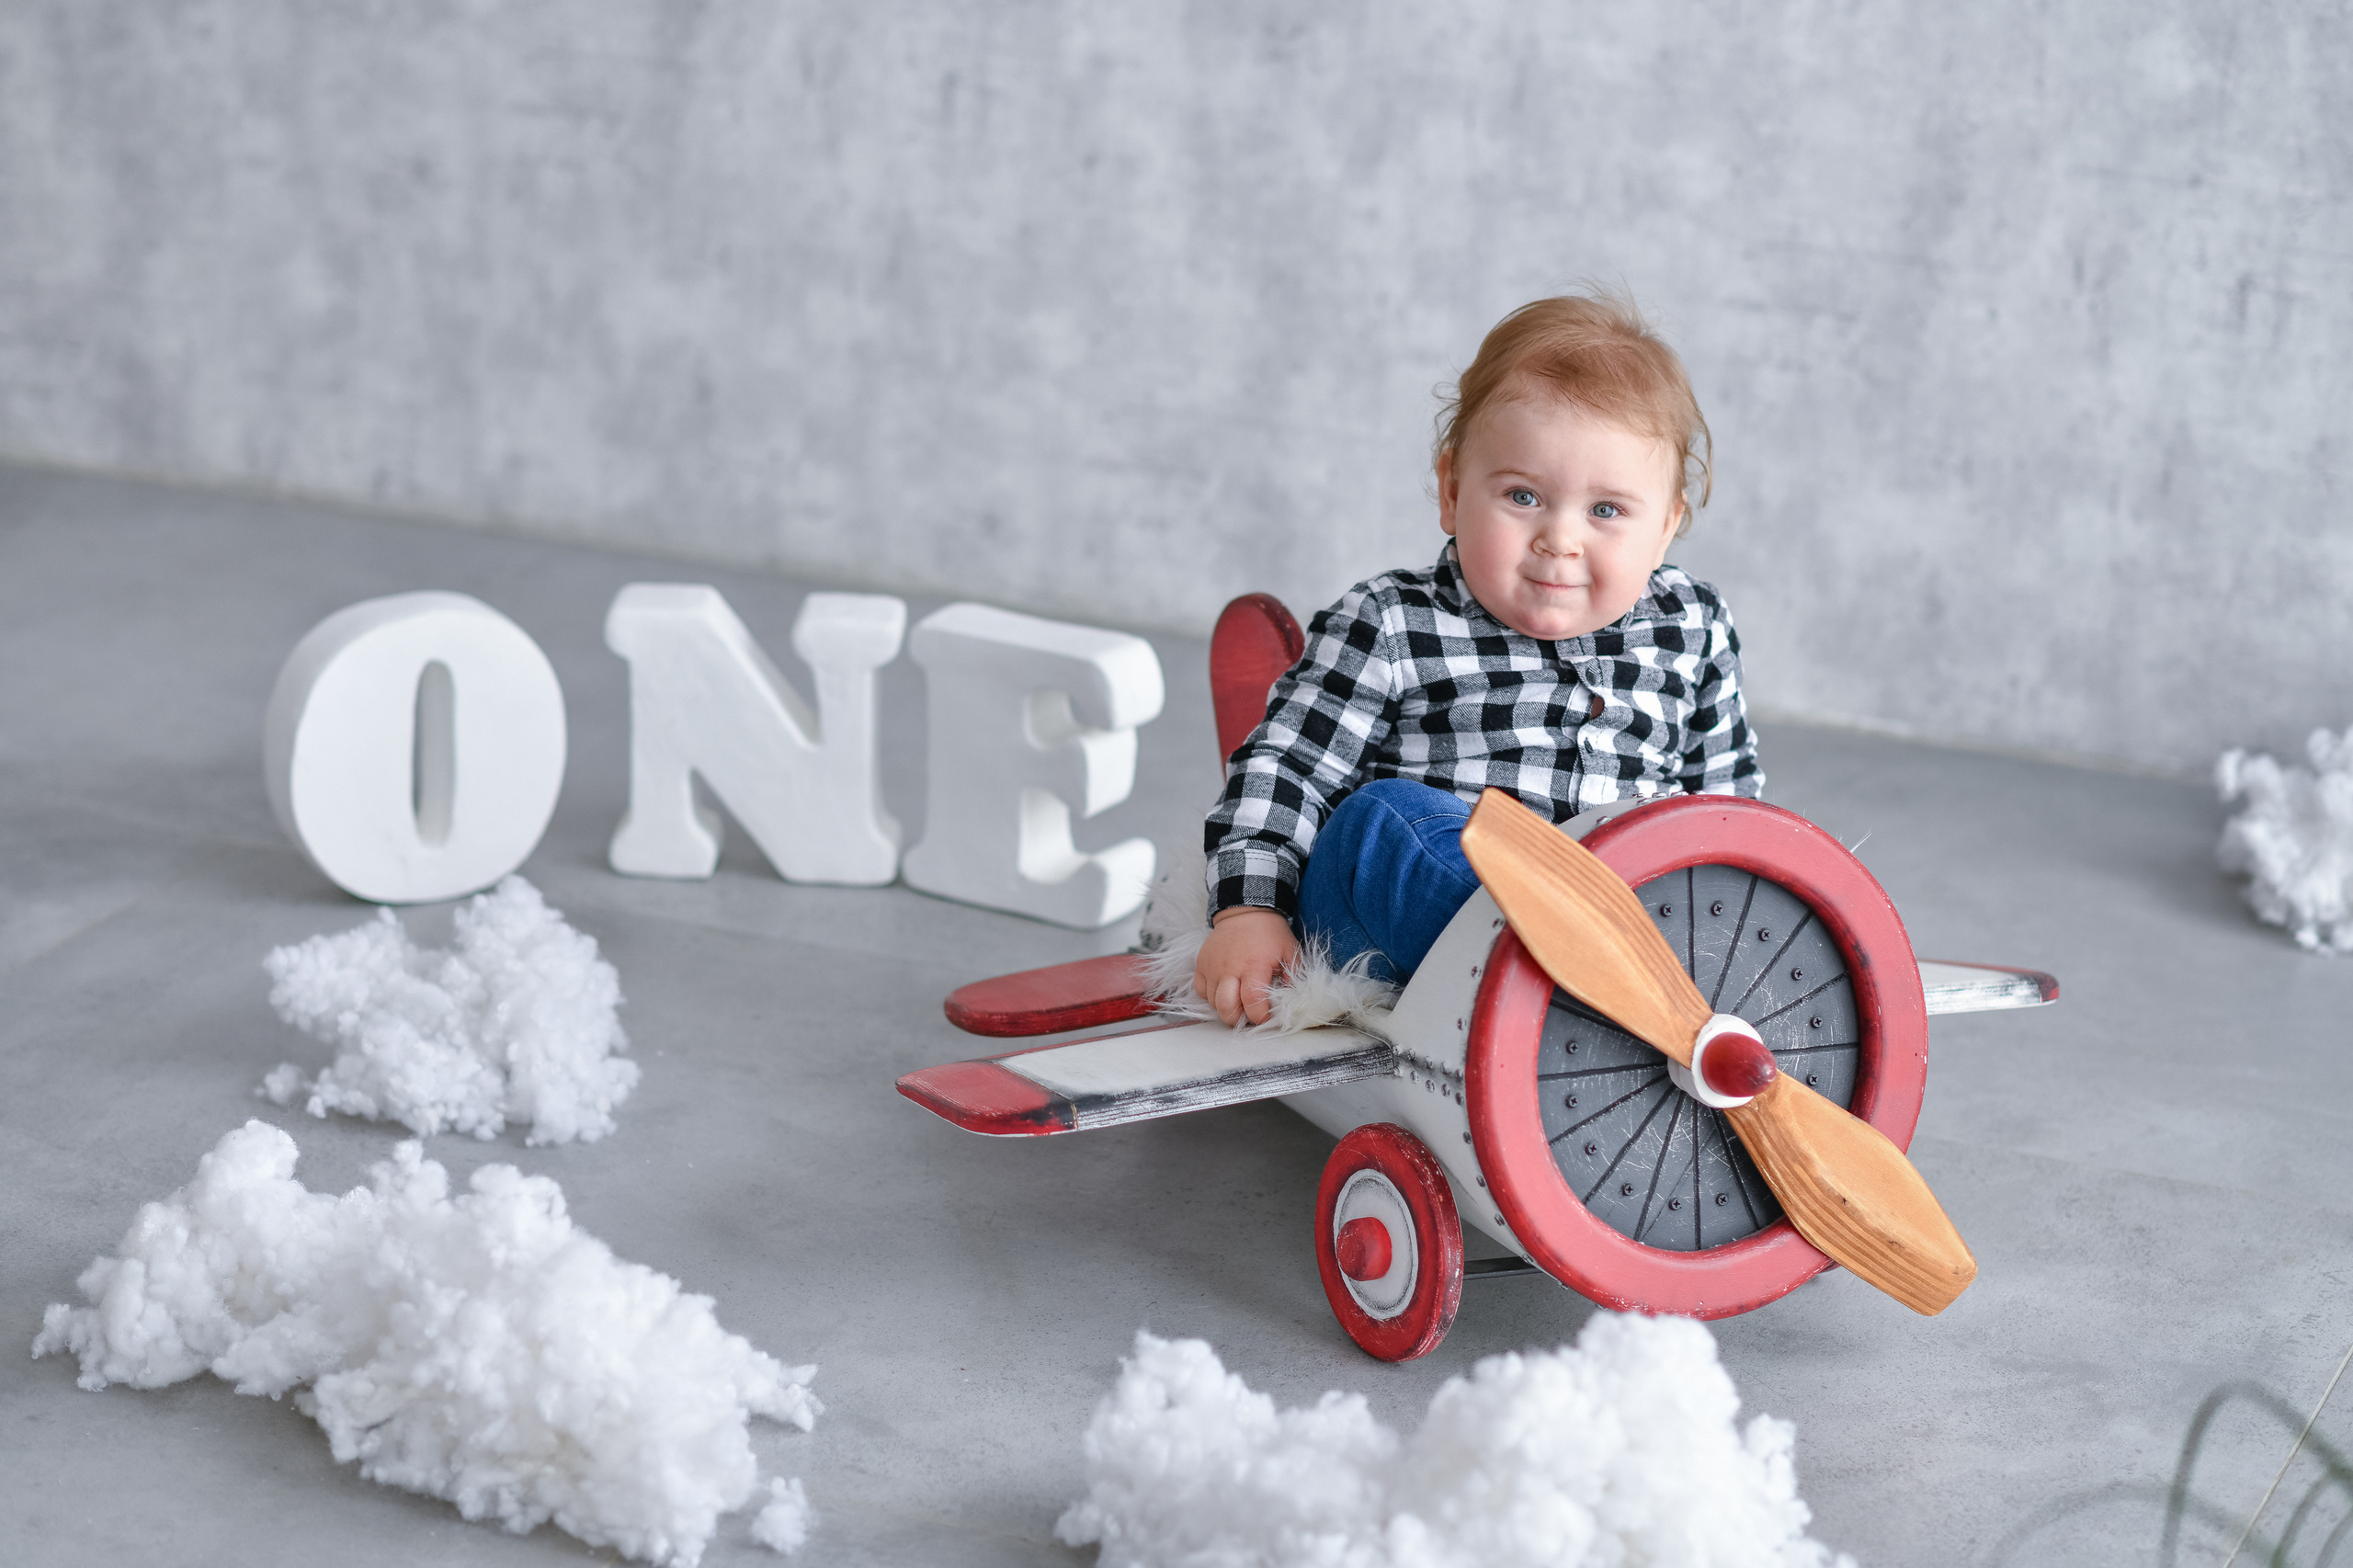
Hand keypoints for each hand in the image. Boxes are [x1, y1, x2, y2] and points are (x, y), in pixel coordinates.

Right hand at [1194, 907, 1297, 1027]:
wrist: (1246, 910)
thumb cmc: (1270, 933)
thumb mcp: (1290, 952)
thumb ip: (1293, 977)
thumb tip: (1291, 1001)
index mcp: (1254, 966)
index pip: (1252, 1003)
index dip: (1260, 1017)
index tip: (1265, 1016)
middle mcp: (1230, 969)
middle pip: (1226, 1009)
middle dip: (1238, 1019)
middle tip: (1248, 1014)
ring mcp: (1212, 967)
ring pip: (1212, 1002)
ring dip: (1225, 1006)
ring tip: (1237, 998)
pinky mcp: (1201, 963)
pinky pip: (1200, 990)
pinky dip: (1210, 995)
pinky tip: (1223, 988)